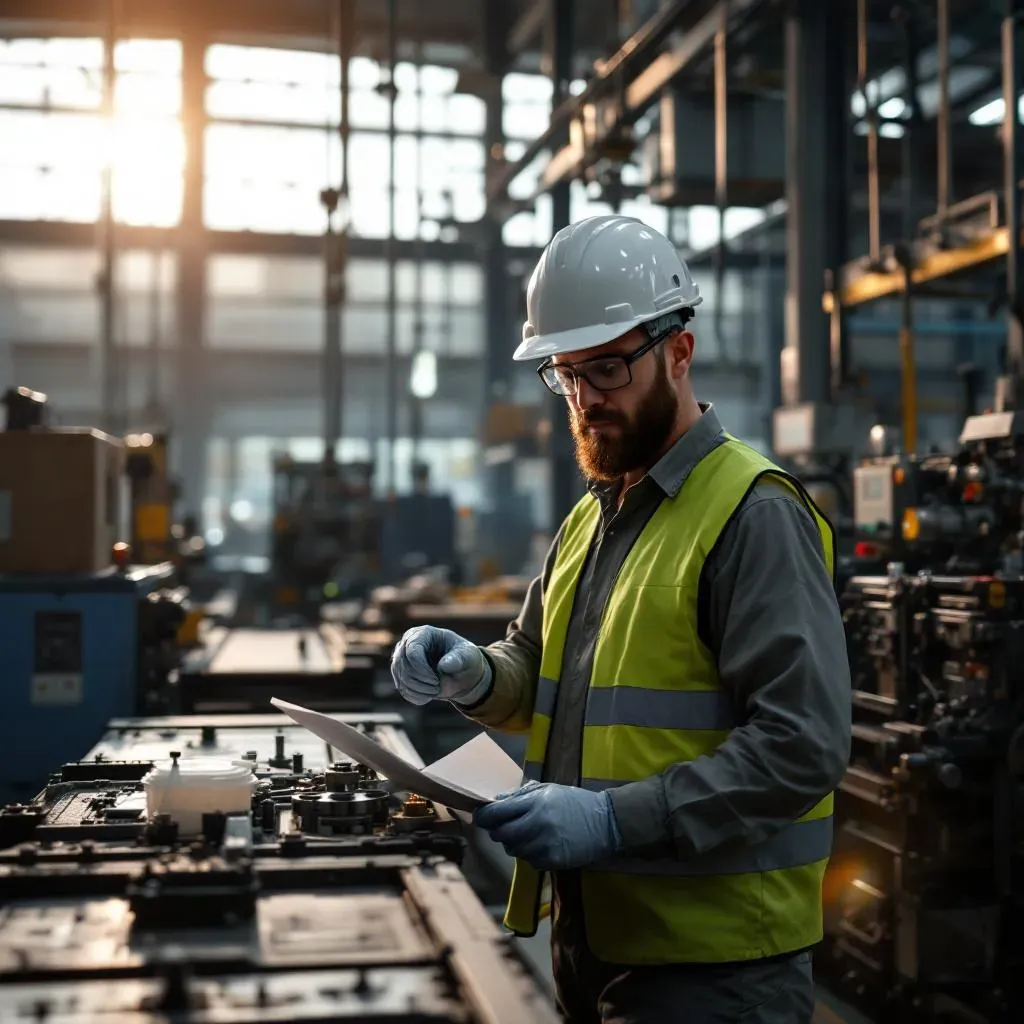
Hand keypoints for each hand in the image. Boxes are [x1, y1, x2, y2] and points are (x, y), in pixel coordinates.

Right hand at [390, 625, 490, 705]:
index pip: (411, 651)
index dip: (421, 669)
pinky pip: (403, 690)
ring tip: (436, 690)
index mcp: (424, 634)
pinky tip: (429, 695)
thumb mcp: (468, 656)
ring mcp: (402, 660)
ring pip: (401, 679)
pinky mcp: (402, 675)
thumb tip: (444, 665)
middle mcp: (408, 643)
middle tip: (437, 687)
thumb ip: (458, 659)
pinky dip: (416, 696)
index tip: (437, 680)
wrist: (462, 673)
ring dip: (419, 690)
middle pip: (402, 665)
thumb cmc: (465, 659)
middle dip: (420, 681)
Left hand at [473, 781, 622, 869]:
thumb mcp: (548, 790)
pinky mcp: (553, 861)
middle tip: (503, 827)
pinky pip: (529, 861)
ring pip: (513, 850)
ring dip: (514, 843)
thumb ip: (520, 795)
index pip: (497, 813)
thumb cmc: (574, 802)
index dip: (484, 816)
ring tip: (528, 834)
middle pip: (501, 834)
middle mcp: (538, 824)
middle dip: (497, 831)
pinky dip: (530, 854)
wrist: (605, 822)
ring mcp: (545, 845)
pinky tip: (542, 844)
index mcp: (536, 803)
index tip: (481, 817)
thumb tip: (494, 801)